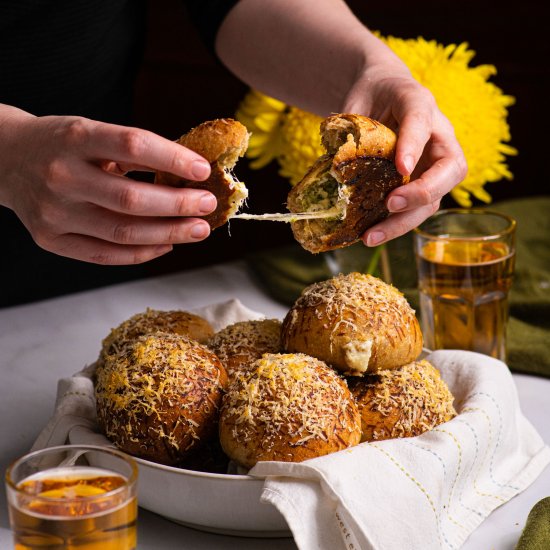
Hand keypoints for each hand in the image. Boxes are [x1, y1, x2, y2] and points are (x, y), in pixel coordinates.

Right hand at [0, 107, 216, 263]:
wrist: (5, 159)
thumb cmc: (61, 144)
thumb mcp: (92, 131)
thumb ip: (133, 151)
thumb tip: (190, 173)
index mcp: (74, 137)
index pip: (132, 145)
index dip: (173, 158)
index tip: (203, 170)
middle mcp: (61, 176)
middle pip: (131, 199)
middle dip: (178, 205)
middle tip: (208, 205)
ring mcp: (54, 212)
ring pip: (123, 233)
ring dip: (169, 234)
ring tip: (198, 229)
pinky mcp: (51, 239)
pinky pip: (106, 255)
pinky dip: (143, 252)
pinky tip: (167, 244)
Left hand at [342, 62, 467, 245]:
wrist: (380, 96)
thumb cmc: (370, 96)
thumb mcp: (358, 100)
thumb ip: (350, 126)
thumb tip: (334, 163)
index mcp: (421, 105)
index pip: (421, 122)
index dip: (413, 145)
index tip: (401, 166)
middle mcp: (438, 138)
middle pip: (450, 170)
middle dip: (423, 192)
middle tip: (391, 204)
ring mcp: (432, 166)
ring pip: (433, 200)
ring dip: (403, 222)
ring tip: (370, 237)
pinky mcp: (419, 188)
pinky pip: (413, 211)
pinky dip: (393, 226)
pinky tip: (368, 236)